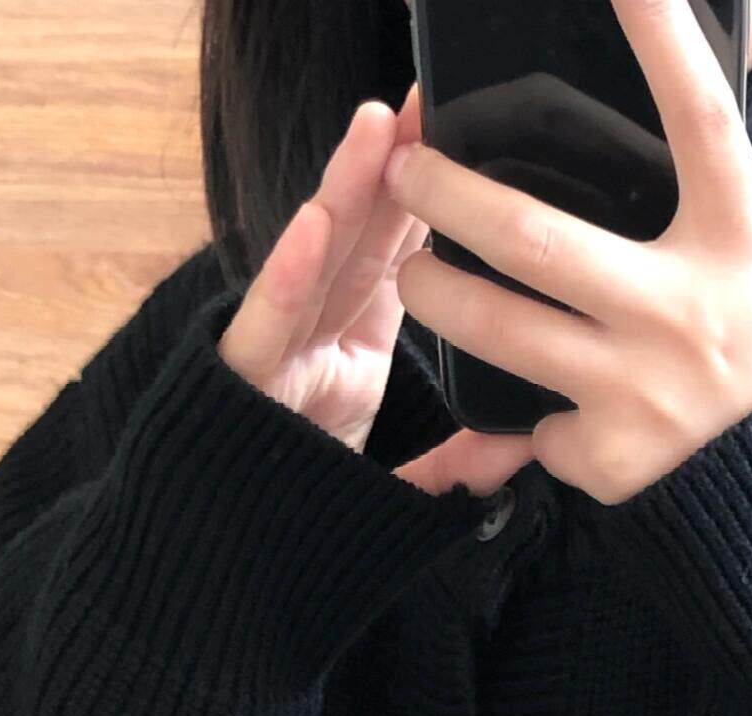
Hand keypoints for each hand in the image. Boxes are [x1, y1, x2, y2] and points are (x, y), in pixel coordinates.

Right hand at [215, 84, 522, 499]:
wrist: (227, 576)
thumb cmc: (308, 523)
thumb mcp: (400, 491)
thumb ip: (456, 468)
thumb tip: (524, 448)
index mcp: (349, 352)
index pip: (393, 262)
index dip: (426, 205)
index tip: (462, 145)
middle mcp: (311, 339)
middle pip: (357, 241)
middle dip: (390, 170)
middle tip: (429, 103)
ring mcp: (276, 355)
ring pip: (312, 261)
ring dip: (345, 190)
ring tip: (378, 130)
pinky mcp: (242, 387)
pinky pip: (266, 324)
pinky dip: (288, 274)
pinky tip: (314, 224)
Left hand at [385, 0, 751, 504]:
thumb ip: (700, 198)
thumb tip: (671, 91)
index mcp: (737, 240)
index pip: (699, 118)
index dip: (662, 38)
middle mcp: (685, 308)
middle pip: (534, 236)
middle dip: (447, 198)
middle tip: (407, 174)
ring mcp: (643, 386)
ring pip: (500, 328)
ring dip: (436, 299)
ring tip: (412, 280)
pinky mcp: (613, 456)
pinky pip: (535, 424)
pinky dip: (531, 416)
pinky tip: (551, 413)